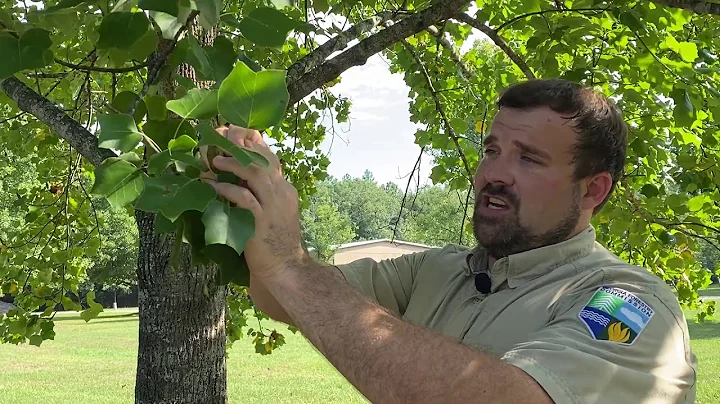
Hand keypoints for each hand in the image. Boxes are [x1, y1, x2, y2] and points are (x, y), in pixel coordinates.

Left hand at [201, 125, 304, 280]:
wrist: (285, 267)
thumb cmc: (273, 240)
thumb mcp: (270, 209)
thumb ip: (258, 190)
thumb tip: (236, 173)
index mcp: (284, 188)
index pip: (270, 155)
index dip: (250, 141)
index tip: (231, 132)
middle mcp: (282, 192)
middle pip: (263, 158)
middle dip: (240, 144)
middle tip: (220, 136)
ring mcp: (273, 206)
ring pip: (255, 173)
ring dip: (233, 164)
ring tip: (214, 161)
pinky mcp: (262, 220)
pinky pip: (244, 198)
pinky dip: (227, 190)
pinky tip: (213, 187)